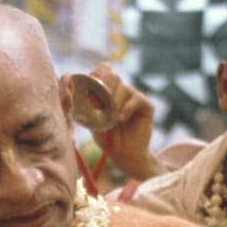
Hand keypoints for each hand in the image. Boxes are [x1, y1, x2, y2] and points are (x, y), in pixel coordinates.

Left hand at [86, 64, 162, 180]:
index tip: (91, 86)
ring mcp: (134, 96)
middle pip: (112, 75)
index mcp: (107, 91)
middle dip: (105, 89)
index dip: (96, 74)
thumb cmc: (107, 139)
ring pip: (123, 88)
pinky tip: (121, 120)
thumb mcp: (93, 122)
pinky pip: (136, 99)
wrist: (125, 155)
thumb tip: (80, 89)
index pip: (102, 71)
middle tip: (101, 104)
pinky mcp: (146, 105)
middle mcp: (121, 91)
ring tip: (112, 120)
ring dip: (115, 104)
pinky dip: (126, 109)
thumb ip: (89, 106)